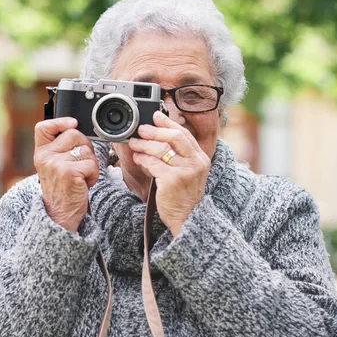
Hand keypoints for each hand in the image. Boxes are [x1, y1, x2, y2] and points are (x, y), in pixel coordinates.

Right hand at [34, 117, 98, 231]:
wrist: (59, 215)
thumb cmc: (62, 190)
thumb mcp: (54, 167)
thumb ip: (60, 149)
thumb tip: (76, 128)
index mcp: (40, 153)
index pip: (43, 127)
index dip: (60, 122)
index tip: (72, 123)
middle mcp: (45, 157)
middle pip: (74, 134)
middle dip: (85, 147)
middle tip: (81, 164)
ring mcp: (56, 164)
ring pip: (86, 149)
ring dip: (90, 163)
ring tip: (81, 177)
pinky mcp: (69, 172)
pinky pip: (91, 163)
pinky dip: (93, 175)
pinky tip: (84, 184)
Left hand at [128, 111, 210, 235]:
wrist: (188, 219)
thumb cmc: (184, 197)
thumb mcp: (189, 174)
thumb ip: (180, 157)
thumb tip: (159, 138)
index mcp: (201, 159)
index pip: (184, 134)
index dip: (169, 123)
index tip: (156, 116)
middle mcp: (196, 163)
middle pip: (174, 136)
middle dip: (155, 130)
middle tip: (141, 129)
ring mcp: (185, 171)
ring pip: (161, 149)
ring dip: (144, 144)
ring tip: (134, 143)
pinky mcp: (172, 180)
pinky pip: (153, 163)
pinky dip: (142, 159)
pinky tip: (137, 159)